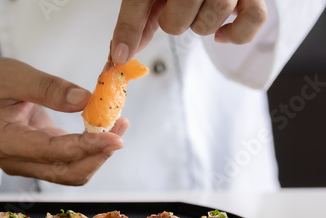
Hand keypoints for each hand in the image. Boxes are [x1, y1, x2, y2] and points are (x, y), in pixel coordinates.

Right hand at [0, 57, 128, 184]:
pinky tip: (103, 129)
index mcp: (5, 142)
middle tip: (122, 128)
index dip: (88, 147)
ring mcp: (26, 163)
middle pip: (67, 173)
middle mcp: (16, 161)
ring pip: (70, 171)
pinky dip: (87, 148)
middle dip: (98, 155)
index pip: (53, 153)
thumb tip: (87, 101)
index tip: (116, 137)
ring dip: (97, 154)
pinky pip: (66, 161)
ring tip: (119, 127)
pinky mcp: (36, 157)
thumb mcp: (14, 76)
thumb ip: (49, 89)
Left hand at [111, 0, 267, 63]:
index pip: (139, 2)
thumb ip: (136, 20)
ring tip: (198, 12)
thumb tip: (121, 54)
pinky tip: (220, 35)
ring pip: (214, 17)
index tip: (120, 55)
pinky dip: (236, 34)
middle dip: (174, 23)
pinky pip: (254, 19)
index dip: (128, 30)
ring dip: (201, 25)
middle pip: (180, 19)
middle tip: (176, 11)